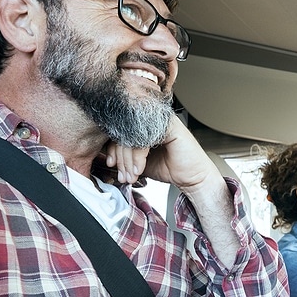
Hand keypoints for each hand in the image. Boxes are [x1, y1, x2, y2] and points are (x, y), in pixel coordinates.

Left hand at [103, 116, 221, 191]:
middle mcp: (151, 119)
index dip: (111, 149)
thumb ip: (125, 155)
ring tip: (131, 176)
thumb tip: (103, 156)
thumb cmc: (170, 168)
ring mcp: (160, 120)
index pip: (118, 131)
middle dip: (120, 159)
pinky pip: (144, 138)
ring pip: (131, 136)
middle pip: (123, 133)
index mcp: (143, 125)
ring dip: (128, 161)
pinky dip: (138, 157)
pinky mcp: (169, 126)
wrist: (192, 177)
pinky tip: (140, 169)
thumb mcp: (139, 162)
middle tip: (123, 176)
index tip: (111, 164)